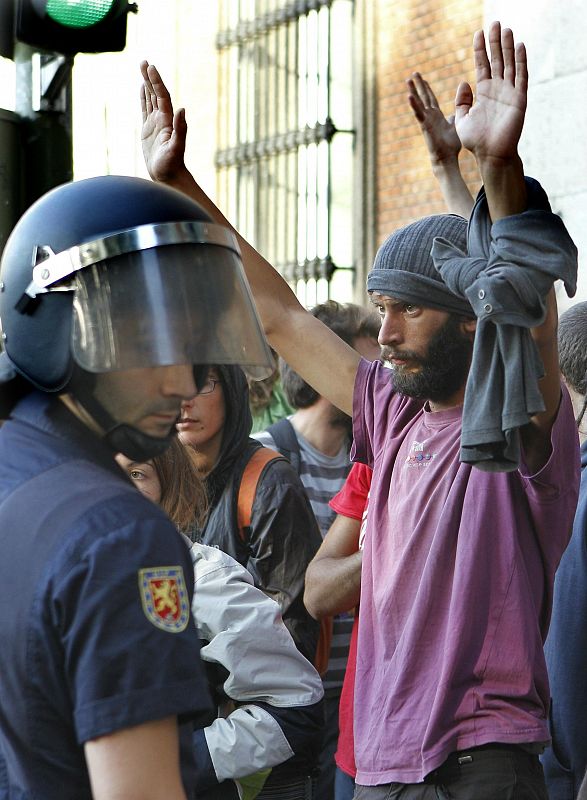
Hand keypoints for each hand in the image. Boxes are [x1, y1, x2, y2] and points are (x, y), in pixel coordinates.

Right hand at [140, 61, 187, 183]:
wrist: (169, 176)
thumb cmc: (172, 164)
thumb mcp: (176, 147)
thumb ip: (180, 129)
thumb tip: (182, 109)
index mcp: (167, 120)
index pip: (162, 96)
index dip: (156, 81)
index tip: (150, 67)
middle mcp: (162, 119)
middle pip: (156, 93)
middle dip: (150, 77)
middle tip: (144, 62)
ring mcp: (155, 123)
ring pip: (150, 99)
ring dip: (146, 84)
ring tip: (143, 68)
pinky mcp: (148, 130)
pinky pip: (145, 109)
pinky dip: (143, 98)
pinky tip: (141, 89)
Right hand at [407, 72, 461, 167]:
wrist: (447, 158)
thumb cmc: (451, 145)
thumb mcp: (455, 125)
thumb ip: (454, 116)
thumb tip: (458, 111)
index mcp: (437, 116)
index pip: (431, 98)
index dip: (427, 88)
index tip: (423, 79)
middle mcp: (430, 116)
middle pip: (423, 97)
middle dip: (418, 85)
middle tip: (413, 73)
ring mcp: (426, 120)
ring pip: (418, 103)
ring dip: (413, 91)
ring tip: (408, 80)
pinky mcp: (424, 126)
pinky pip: (418, 113)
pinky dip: (414, 104)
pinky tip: (409, 95)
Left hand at [455, 21, 526, 165]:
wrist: (490, 155)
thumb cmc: (476, 141)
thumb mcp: (462, 120)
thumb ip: (462, 102)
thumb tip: (463, 82)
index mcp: (483, 93)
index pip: (482, 65)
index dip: (480, 49)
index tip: (478, 33)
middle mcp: (497, 89)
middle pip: (496, 60)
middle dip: (494, 42)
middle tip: (494, 23)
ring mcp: (509, 93)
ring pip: (509, 64)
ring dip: (507, 47)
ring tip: (505, 29)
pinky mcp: (519, 99)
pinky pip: (521, 76)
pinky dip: (520, 61)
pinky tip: (519, 47)